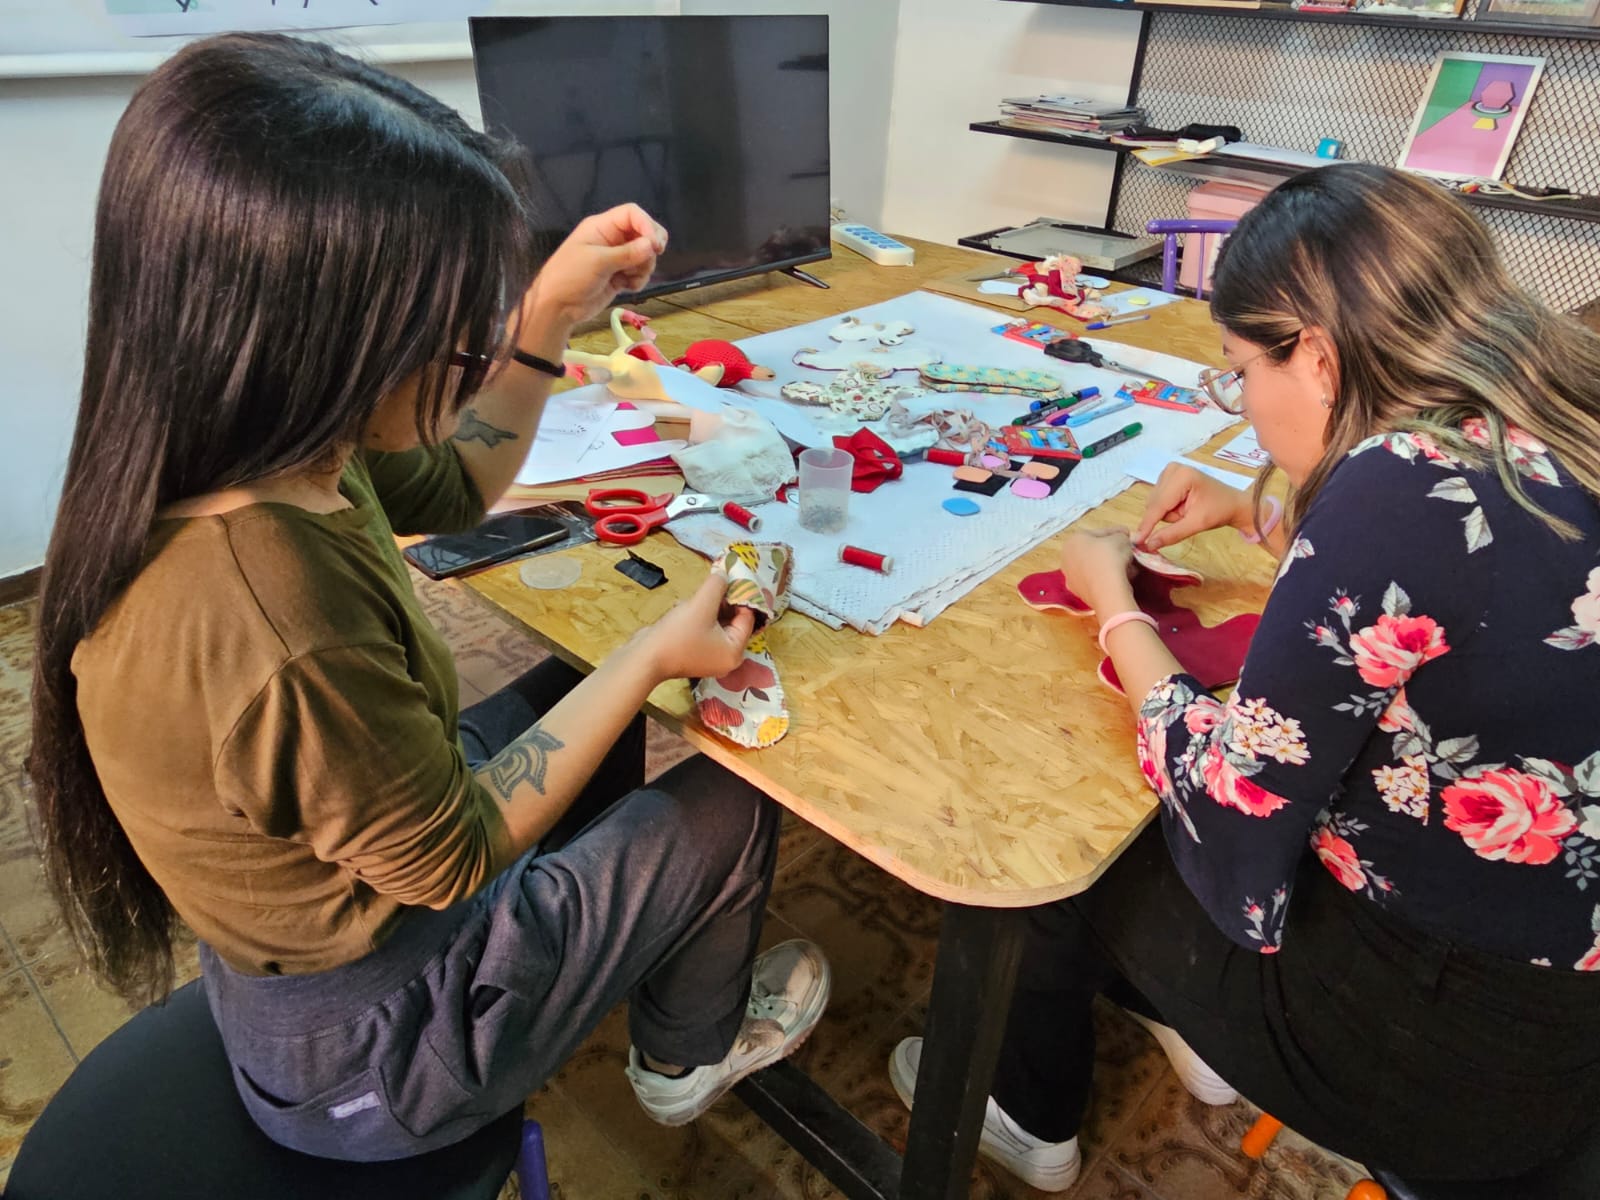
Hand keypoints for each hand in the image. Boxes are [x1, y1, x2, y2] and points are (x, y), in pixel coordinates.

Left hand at [521, 203, 668, 332]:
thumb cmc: (570, 277)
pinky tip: (626, 287)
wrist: (558, 307)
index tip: (655, 245)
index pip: (632, 214)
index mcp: (602, 227)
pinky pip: (639, 272)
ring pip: (644, 255)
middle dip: (650, 247)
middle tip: (648, 260)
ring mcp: (616, 258)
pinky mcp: (619, 275)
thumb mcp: (598, 262)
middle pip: (643, 232)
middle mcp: (612, 239)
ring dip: (643, 267)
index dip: (647, 224)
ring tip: (629, 278)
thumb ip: (627, 253)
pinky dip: (638, 280)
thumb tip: (652, 244)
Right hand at [637, 567, 756, 681]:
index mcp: (735, 651)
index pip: (747, 617)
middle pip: (733, 620)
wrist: (644, 657)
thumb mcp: (701, 605)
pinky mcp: (694, 652)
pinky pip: (703, 629)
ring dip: (706, 607)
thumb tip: (725, 571)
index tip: (732, 576)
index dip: (741, 596)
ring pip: (716, 622)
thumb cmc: (678, 634)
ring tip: (691, 601)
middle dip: (721, 601)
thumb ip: (717, 586)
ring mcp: (709, 656)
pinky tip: (682, 610)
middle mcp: (726, 657)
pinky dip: (696, 617)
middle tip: (712, 584)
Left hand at [1060, 528, 1136, 615]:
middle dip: (1114, 551)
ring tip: (1129, 566)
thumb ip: (1122, 535)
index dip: (1117, 533)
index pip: (1099, 533)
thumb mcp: (1121, 539)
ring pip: (1098, 566)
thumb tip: (1123, 538)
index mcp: (1073, 540)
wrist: (1107, 590)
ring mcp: (1072, 577)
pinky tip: (1124, 578)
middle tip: (1128, 551)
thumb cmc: (1110, 559)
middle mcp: (1067, 558)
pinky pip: (1098, 580)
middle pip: (1096, 551)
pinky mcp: (1080, 593)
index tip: (1128, 535)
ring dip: (1114, 565)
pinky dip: (1110, 578)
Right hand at [1133, 464, 1250, 551]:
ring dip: (1168, 513)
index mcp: (1181, 476)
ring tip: (1187, 511)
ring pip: (1155, 503)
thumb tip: (1149, 545)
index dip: (1147, 524)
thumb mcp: (1197, 524)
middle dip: (1167, 516)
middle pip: (1154, 504)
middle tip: (1187, 517)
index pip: (1158, 505)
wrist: (1232, 503)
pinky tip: (1183, 506)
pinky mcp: (1168, 476)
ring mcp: (1169, 471)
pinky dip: (1169, 508)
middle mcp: (1172, 469)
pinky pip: (1158, 500)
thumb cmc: (1219, 511)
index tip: (1137, 541)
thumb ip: (1172, 534)